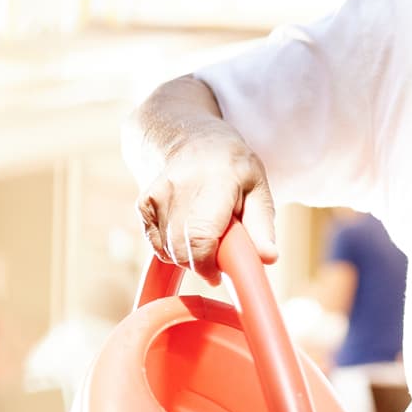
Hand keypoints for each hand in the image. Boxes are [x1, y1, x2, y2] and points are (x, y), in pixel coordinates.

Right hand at [133, 116, 279, 284]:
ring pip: (169, 251)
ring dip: (189, 256)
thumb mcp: (259, 188)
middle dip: (202, 264)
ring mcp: (157, 194)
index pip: (201, 237)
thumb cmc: (232, 167)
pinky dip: (173, 250)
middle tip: (218, 254)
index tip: (219, 274)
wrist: (191, 138)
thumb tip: (268, 258)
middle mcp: (181, 185)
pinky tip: (187, 232)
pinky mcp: (143, 204)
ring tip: (206, 234)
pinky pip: (157, 246)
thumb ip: (262, 225)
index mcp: (216, 180)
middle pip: (183, 249)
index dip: (208, 265)